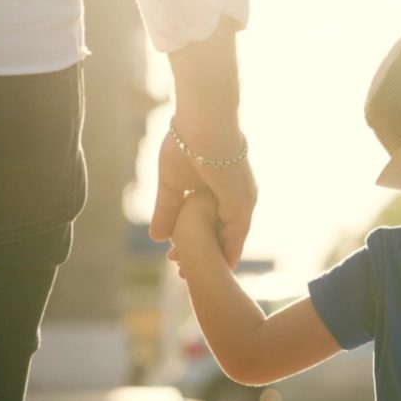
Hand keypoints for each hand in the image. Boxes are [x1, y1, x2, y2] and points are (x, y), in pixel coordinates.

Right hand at [148, 22, 255, 269]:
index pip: (210, 221)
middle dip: (201, 254)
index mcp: (221, 188)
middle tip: (180, 272)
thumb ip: (167, 210)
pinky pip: (235, 237)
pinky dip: (224, 255)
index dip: (194, 239)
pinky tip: (215, 270)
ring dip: (211, 259)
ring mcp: (242, 202)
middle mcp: (237, 197)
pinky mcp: (243, 206)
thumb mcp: (172, 184)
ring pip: (228, 239)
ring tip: (190, 276)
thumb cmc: (186, 143)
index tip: (174, 255)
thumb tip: (157, 237)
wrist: (202, 124)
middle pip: (220, 234)